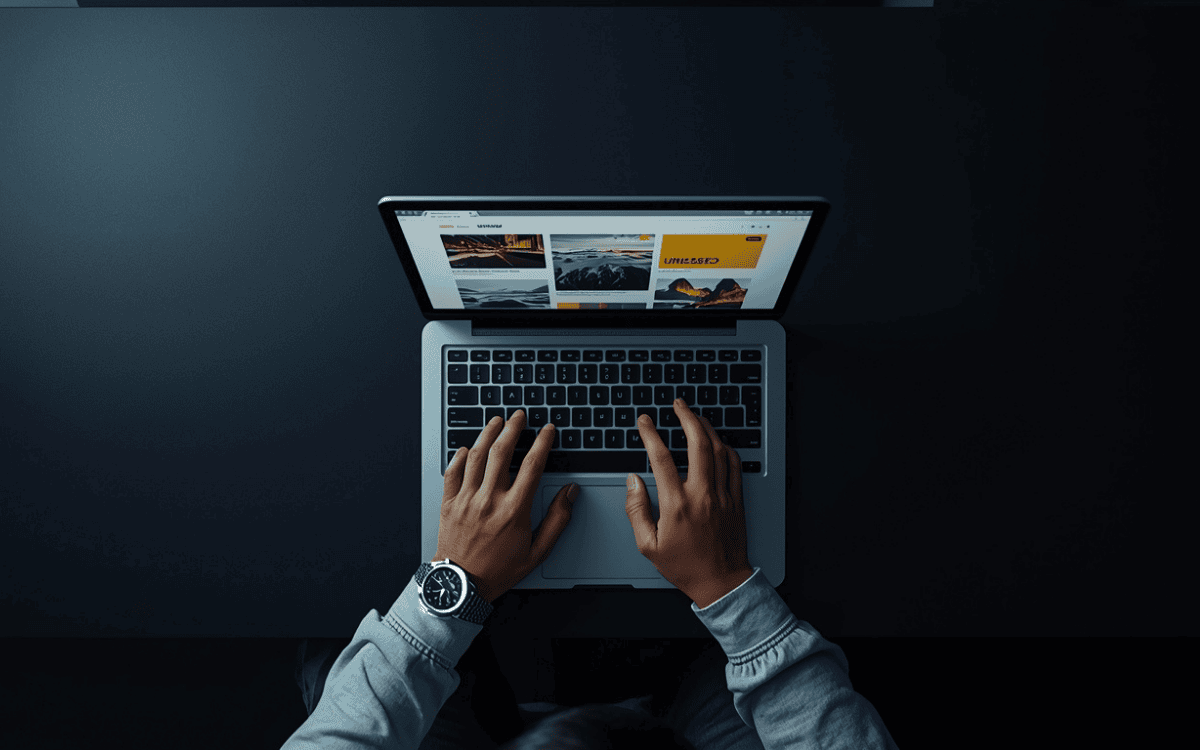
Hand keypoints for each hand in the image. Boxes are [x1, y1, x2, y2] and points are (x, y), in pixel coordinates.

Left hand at [437, 410, 577, 603]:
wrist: (462, 586)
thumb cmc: (499, 571)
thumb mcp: (537, 551)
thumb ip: (557, 520)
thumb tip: (570, 493)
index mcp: (513, 510)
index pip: (532, 465)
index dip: (542, 443)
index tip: (547, 430)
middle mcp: (489, 500)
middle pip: (502, 452)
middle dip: (513, 428)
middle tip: (519, 416)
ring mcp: (466, 500)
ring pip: (477, 456)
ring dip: (488, 434)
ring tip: (496, 421)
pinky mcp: (448, 503)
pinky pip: (453, 471)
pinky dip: (460, 456)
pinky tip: (467, 448)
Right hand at [625, 398, 752, 608]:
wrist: (721, 583)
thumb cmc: (684, 566)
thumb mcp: (648, 544)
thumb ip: (636, 509)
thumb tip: (633, 481)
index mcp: (677, 505)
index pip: (661, 458)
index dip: (650, 434)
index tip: (644, 422)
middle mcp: (702, 495)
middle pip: (697, 444)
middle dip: (687, 418)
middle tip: (678, 404)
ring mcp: (722, 496)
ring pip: (719, 450)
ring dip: (707, 428)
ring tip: (695, 416)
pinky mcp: (736, 500)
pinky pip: (735, 465)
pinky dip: (726, 448)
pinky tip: (717, 441)